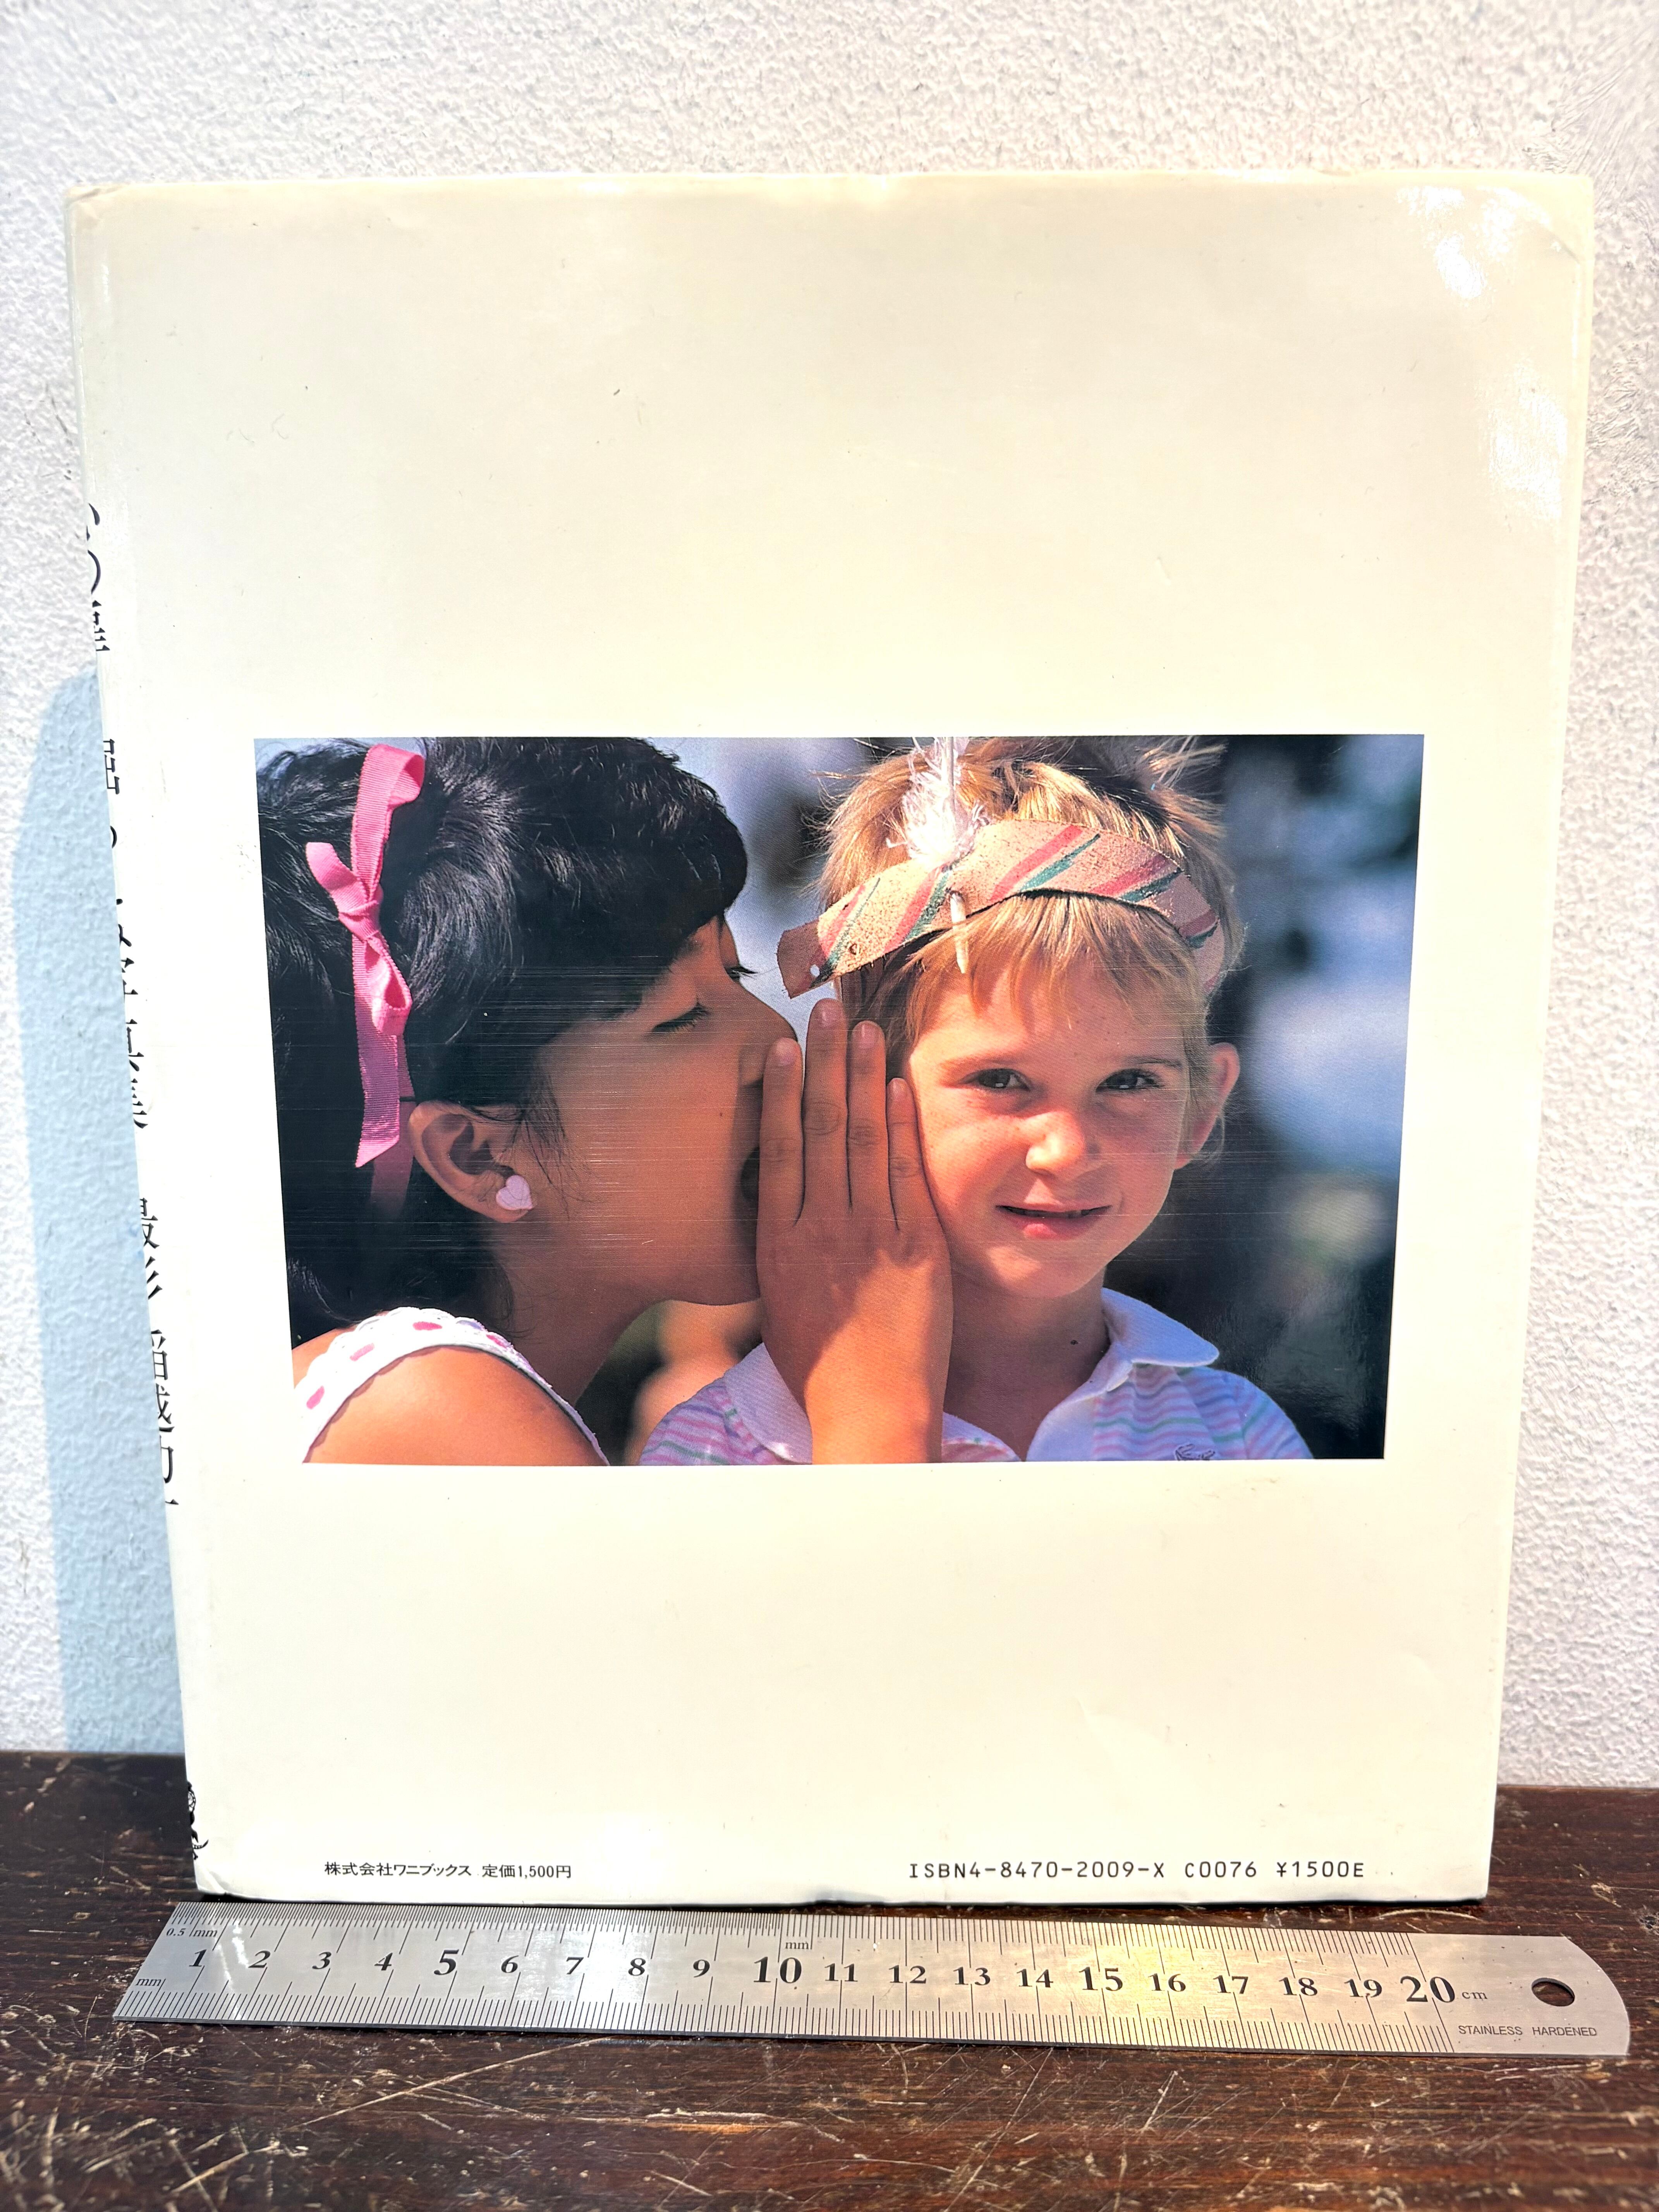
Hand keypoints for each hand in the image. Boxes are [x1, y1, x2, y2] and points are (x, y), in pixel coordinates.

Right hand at [757, 999, 951, 1462]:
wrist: (872, 1412)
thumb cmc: (820, 1367)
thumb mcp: (780, 1303)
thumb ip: (783, 1249)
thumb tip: (783, 1205)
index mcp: (779, 1244)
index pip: (779, 1149)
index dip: (783, 1093)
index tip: (784, 1047)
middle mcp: (821, 1230)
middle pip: (820, 1129)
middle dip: (822, 1064)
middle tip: (824, 1010)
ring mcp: (870, 1236)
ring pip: (863, 1140)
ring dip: (862, 1079)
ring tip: (861, 1029)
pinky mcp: (916, 1248)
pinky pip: (907, 1174)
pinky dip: (902, 1127)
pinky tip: (898, 1087)